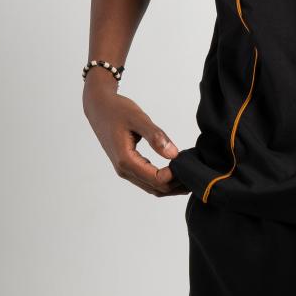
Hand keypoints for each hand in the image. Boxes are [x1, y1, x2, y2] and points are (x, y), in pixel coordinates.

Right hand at [83, 75, 188, 196]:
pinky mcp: (127, 166)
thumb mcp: (138, 119)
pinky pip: (147, 180)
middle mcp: (124, 170)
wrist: (99, 108)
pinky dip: (162, 180)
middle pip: (155, 188)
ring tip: (190, 177)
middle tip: (196, 175)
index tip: (189, 165)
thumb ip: (156, 136)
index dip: (175, 177)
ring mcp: (125, 170)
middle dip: (176, 185)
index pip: (156, 179)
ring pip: (151, 187)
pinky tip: (176, 173)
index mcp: (126, 161)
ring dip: (170, 186)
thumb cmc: (118, 110)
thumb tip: (173, 154)